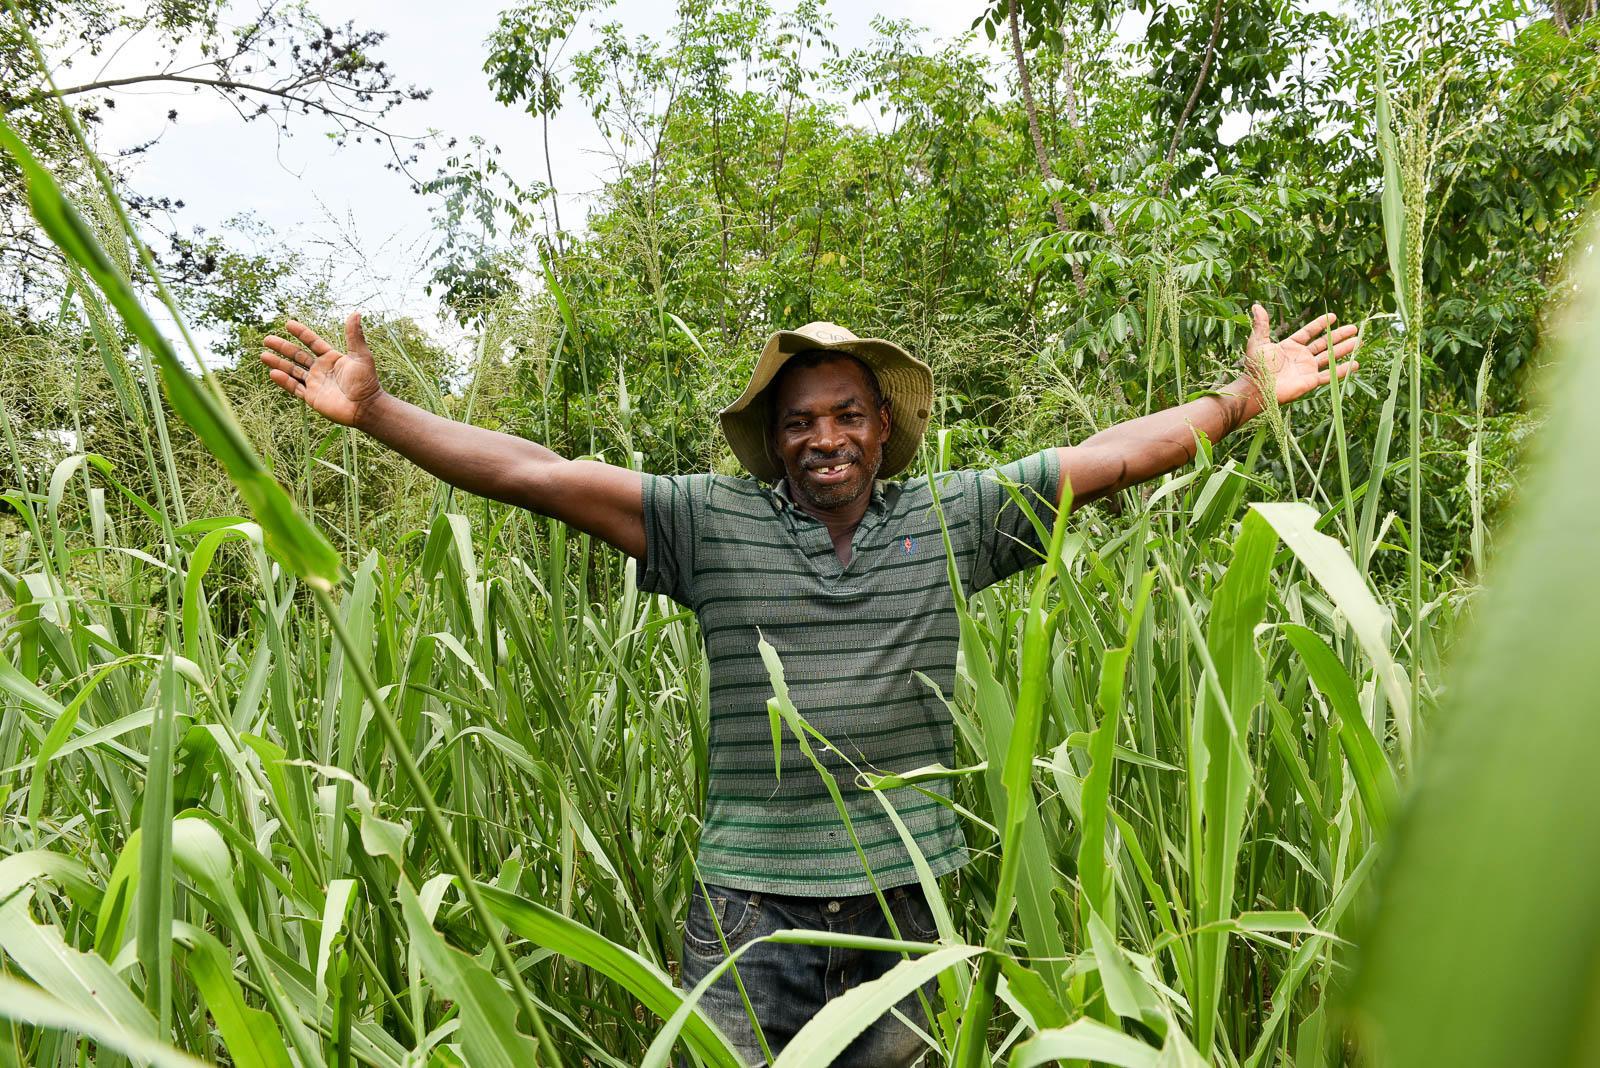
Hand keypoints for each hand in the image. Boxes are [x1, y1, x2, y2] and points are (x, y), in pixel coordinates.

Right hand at [260, 313, 383, 427]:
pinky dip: (284, 381)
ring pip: (292, 371)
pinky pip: (294, 388)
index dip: (301, 333)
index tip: (288, 323)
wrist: (365, 407)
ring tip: (263, 355)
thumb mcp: (361, 356)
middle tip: (267, 339)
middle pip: (297, 355)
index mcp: (331, 358)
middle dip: (283, 347)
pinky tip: (273, 373)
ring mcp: (315, 383)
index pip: (312, 342)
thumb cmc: (366, 382)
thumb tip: (357, 313)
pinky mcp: (311, 397)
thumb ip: (355, 336)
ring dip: (278, 363)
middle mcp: (321, 369)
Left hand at [1242, 303, 1360, 407]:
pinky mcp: (1311, 381)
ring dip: (1345, 349)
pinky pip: (1330, 375)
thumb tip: (1256, 306)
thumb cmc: (1256, 367)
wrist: (1258, 388)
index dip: (1320, 324)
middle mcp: (1301, 356)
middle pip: (1324, 343)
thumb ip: (1261, 325)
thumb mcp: (1258, 342)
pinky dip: (1342, 370)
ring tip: (1359, 341)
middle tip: (1355, 328)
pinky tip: (1355, 364)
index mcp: (1290, 346)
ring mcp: (1307, 369)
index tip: (1333, 316)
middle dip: (1339, 336)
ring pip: (1330, 357)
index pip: (1309, 332)